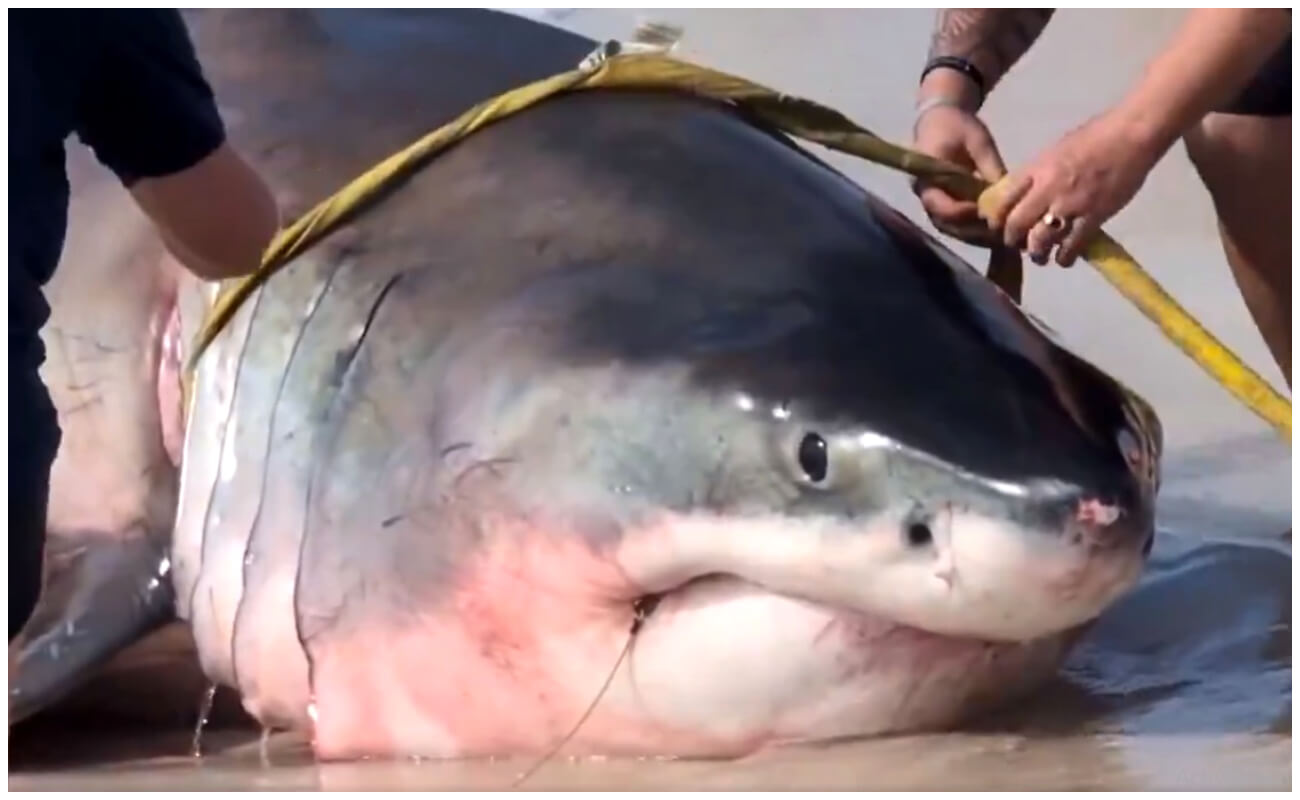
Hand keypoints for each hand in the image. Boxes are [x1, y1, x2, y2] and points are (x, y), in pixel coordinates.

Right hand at [911, 103, 1008, 247]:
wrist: (940, 121)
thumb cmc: (958, 127)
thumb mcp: (979, 142)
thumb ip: (991, 169)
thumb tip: (1009, 196)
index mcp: (925, 177)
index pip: (941, 206)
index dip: (964, 214)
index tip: (990, 213)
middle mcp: (925, 196)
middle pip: (946, 224)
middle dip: (974, 232)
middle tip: (1003, 233)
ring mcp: (932, 203)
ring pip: (951, 230)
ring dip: (976, 237)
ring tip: (1003, 238)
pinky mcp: (942, 206)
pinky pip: (955, 226)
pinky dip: (974, 232)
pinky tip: (996, 233)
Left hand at [982, 108, 1161, 266]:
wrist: (1132, 134)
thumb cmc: (1095, 137)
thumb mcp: (1055, 151)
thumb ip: (1037, 174)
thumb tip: (1023, 195)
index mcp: (1036, 169)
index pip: (1002, 200)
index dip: (995, 218)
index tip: (998, 226)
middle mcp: (1047, 188)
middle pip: (1016, 224)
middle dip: (1012, 240)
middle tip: (1017, 245)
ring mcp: (1070, 205)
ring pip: (1040, 241)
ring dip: (1036, 253)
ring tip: (1040, 256)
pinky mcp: (1094, 217)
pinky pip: (1071, 246)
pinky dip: (1064, 257)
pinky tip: (1064, 258)